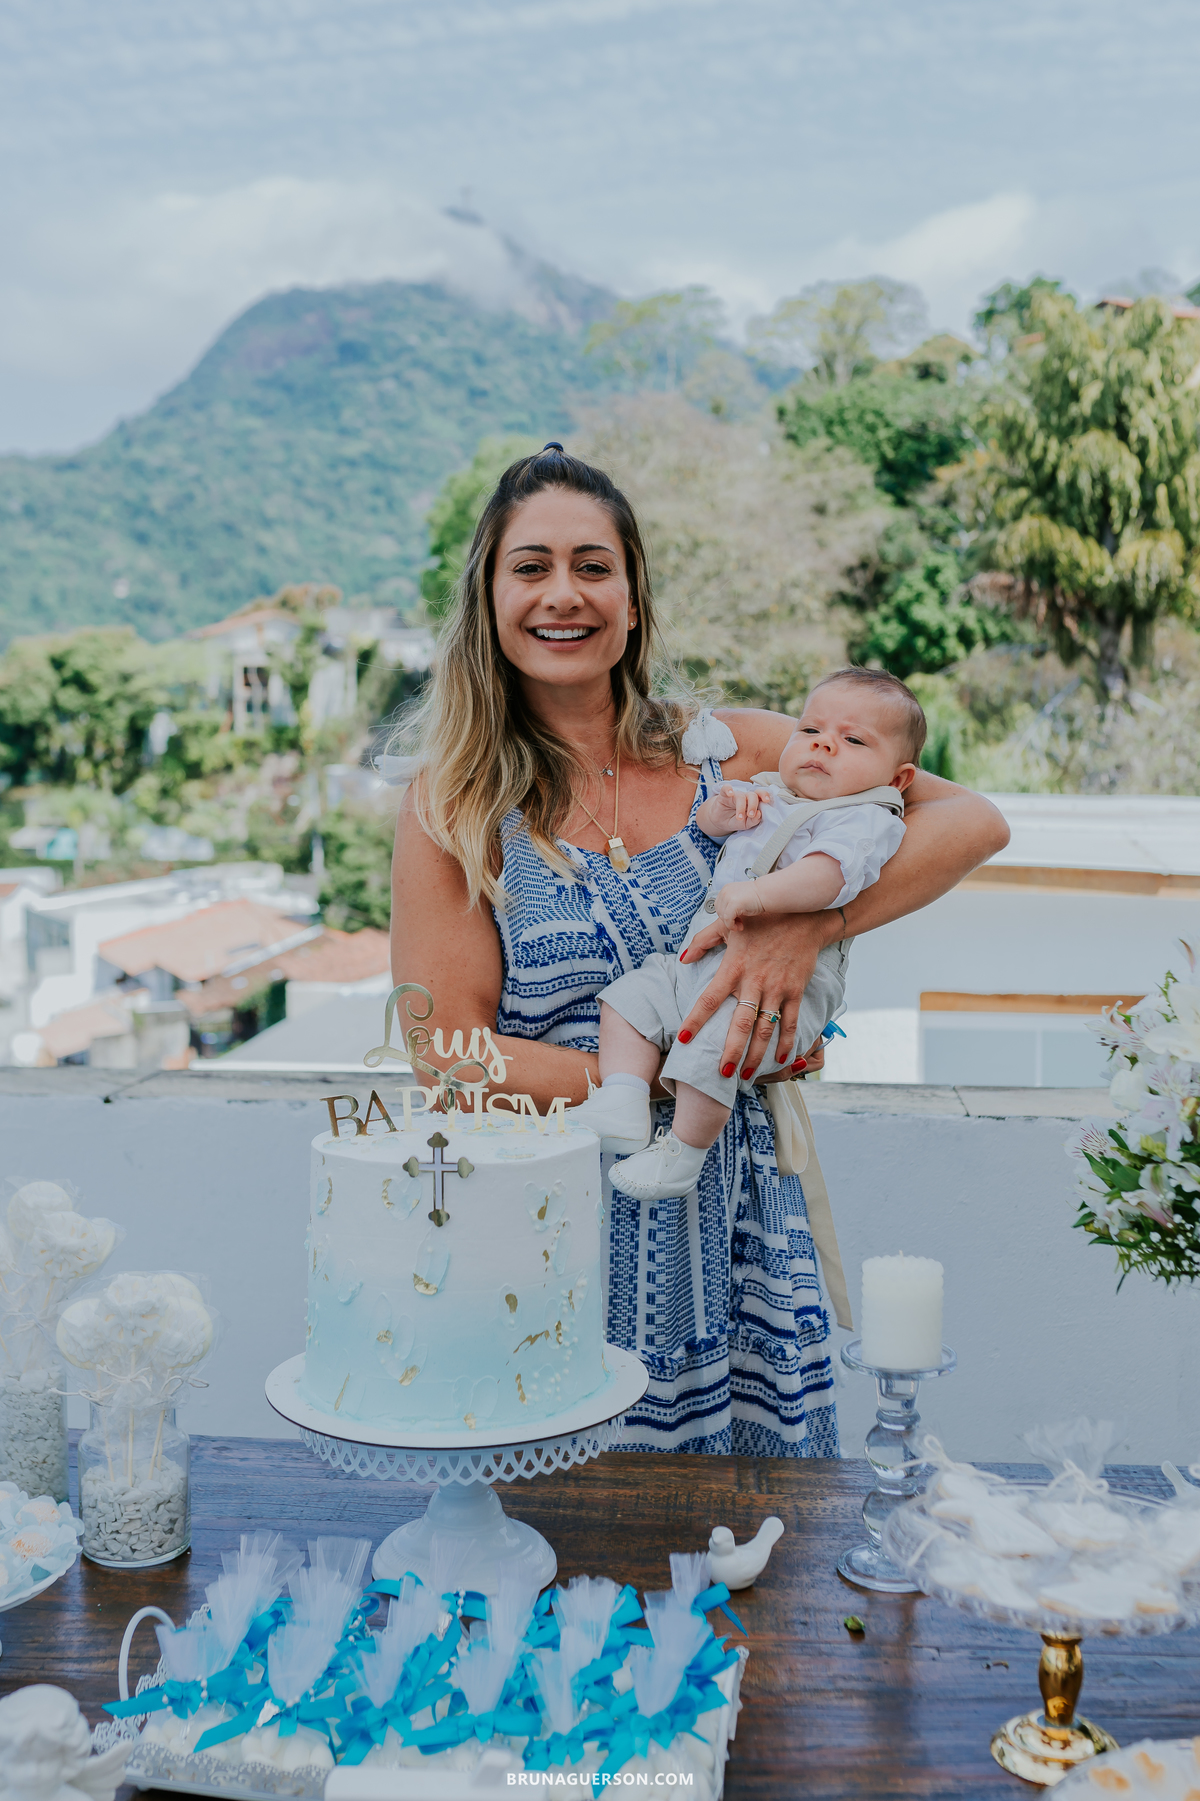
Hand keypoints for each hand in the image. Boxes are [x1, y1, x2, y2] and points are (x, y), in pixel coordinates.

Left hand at [676, 913, 840, 1079]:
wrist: (804, 915)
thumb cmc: (761, 919)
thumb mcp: (727, 923)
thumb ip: (703, 941)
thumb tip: (682, 959)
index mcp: (734, 967)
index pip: (709, 999)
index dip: (695, 1021)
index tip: (684, 1039)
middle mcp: (754, 982)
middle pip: (740, 1024)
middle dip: (731, 1051)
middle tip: (722, 1073)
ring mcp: (777, 989)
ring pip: (765, 1029)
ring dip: (756, 1055)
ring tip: (746, 1074)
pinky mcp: (795, 991)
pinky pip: (791, 1022)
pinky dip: (787, 1043)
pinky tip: (781, 1060)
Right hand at [707, 784, 771, 833]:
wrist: (720, 822)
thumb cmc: (736, 821)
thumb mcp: (746, 824)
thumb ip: (754, 821)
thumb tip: (759, 814)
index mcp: (753, 802)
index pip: (761, 795)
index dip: (764, 795)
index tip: (767, 801)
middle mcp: (745, 797)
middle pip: (752, 795)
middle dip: (753, 805)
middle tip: (751, 815)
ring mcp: (734, 795)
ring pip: (740, 796)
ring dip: (741, 807)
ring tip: (740, 818)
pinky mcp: (724, 795)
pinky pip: (726, 788)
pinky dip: (728, 789)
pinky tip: (730, 793)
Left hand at [715, 881, 763, 931]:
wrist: (766, 894)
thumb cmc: (758, 896)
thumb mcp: (740, 897)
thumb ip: (731, 903)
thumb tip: (726, 914)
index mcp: (726, 889)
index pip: (718, 905)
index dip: (725, 914)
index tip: (734, 919)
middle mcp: (725, 892)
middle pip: (719, 911)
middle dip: (727, 920)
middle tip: (738, 924)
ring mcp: (728, 897)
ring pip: (722, 916)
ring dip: (730, 924)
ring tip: (740, 925)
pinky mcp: (733, 904)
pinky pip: (727, 920)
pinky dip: (732, 926)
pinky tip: (740, 926)